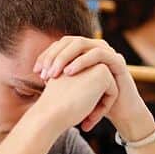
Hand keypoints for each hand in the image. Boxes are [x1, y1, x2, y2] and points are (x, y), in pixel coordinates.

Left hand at [34, 36, 153, 139]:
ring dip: (64, 57)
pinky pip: (98, 54)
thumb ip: (59, 77)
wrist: (119, 112)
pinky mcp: (117, 60)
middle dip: (53, 56)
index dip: (46, 55)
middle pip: (69, 41)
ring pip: (81, 44)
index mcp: (84, 51)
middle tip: (43, 73)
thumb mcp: (73, 88)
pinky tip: (69, 72)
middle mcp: (95, 47)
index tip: (35, 71)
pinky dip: (82, 61)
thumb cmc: (94, 101)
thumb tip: (37, 72)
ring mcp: (107, 51)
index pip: (60, 45)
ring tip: (54, 74)